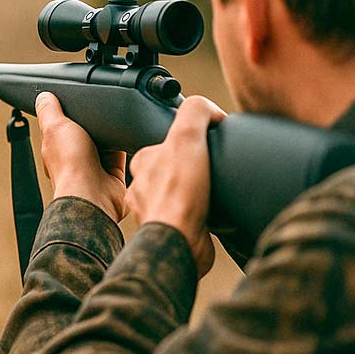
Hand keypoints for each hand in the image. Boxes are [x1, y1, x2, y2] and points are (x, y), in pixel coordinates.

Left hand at [35, 92, 126, 221]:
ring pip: (104, 143)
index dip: (68, 114)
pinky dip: (123, 144)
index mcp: (56, 149)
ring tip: (112, 119)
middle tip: (99, 108)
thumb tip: (43, 96)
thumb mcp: (55, 127)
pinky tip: (125, 134)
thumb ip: (49, 111)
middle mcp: (74, 159)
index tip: (76, 101)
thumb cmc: (70, 166)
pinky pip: (120, 154)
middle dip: (92, 123)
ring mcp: (94, 167)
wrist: (93, 194)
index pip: (61, 127)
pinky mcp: (112, 174)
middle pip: (85, 134)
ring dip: (108, 134)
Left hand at [126, 96, 226, 276]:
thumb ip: (194, 113)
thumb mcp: (187, 138)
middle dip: (194, 165)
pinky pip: (188, 215)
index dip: (191, 137)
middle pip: (174, 166)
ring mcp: (156, 210)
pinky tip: (211, 210)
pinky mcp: (171, 230)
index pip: (166, 140)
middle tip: (212, 165)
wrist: (180, 244)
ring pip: (180, 192)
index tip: (208, 140)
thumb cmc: (178, 196)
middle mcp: (144, 186)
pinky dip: (200, 212)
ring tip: (212, 188)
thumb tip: (208, 109)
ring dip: (197, 190)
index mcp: (143, 161)